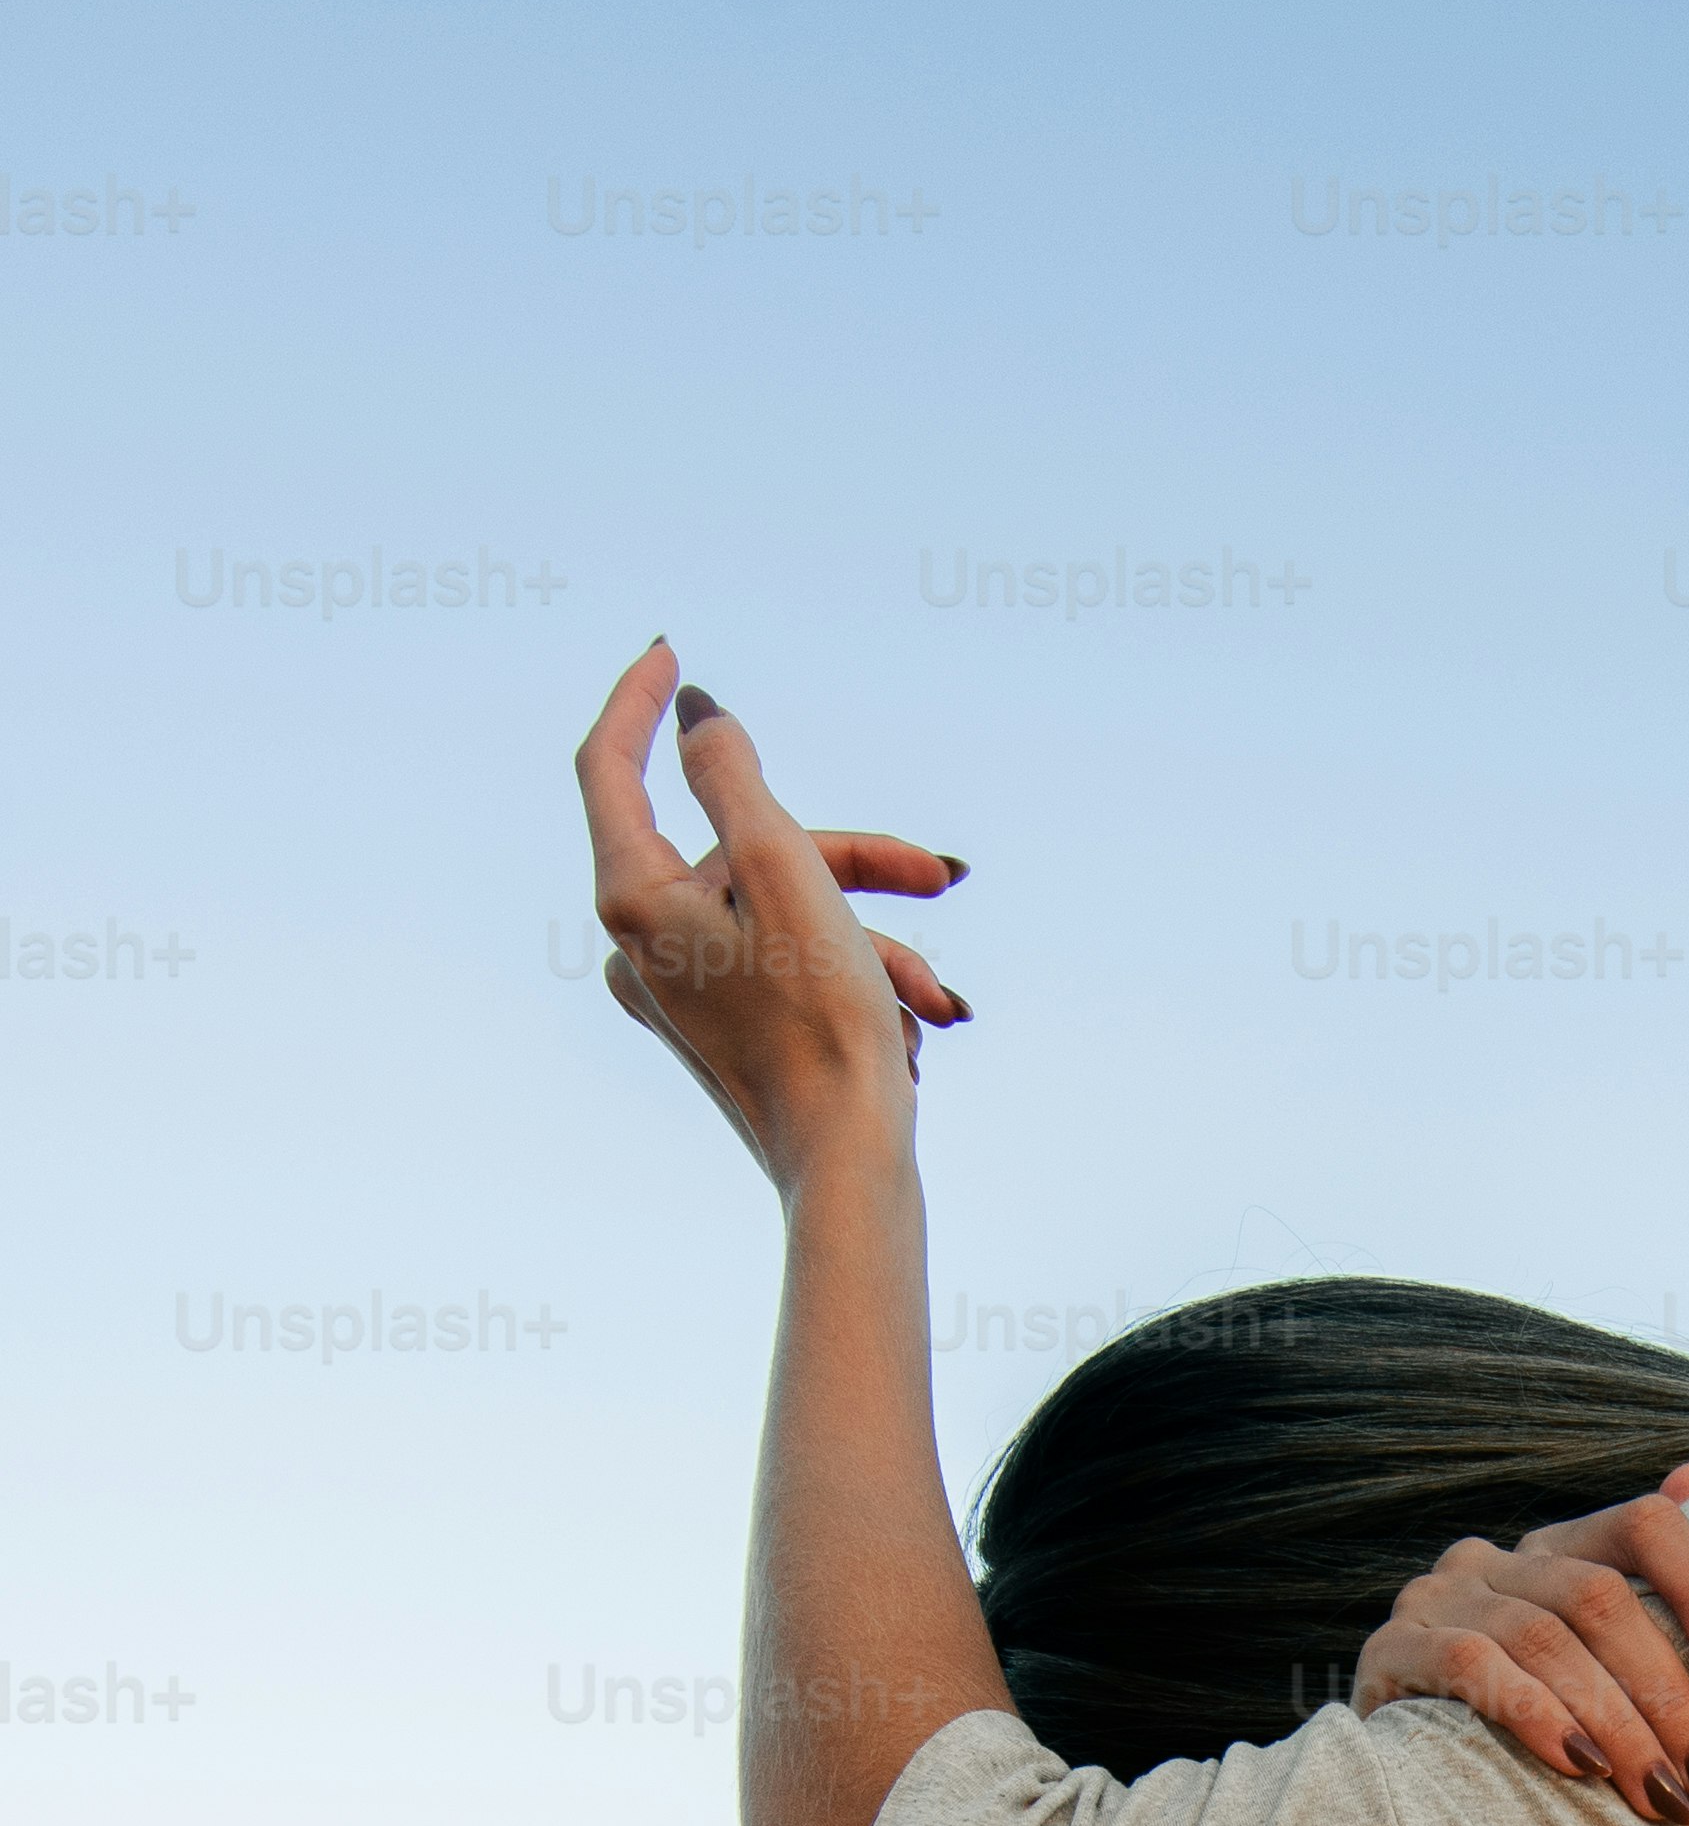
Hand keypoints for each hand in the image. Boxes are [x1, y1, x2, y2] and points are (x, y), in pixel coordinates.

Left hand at [572, 641, 971, 1189]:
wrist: (850, 1172)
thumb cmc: (822, 1028)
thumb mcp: (785, 873)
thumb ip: (733, 779)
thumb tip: (696, 714)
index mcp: (634, 903)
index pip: (612, 768)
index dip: (641, 702)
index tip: (673, 653)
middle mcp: (640, 948)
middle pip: (743, 850)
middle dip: (850, 864)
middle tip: (939, 877)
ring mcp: (680, 993)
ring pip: (783, 909)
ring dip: (873, 938)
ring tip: (938, 998)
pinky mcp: (724, 1027)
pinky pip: (789, 961)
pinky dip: (857, 976)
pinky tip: (915, 1026)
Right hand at [1352, 1458, 1688, 1825]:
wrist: (1398, 1778)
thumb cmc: (1522, 1721)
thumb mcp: (1593, 1652)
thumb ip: (1650, 1567)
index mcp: (1556, 1548)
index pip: (1645, 1525)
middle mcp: (1493, 1558)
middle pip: (1600, 1598)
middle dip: (1666, 1696)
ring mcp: (1435, 1596)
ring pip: (1544, 1639)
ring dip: (1614, 1725)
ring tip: (1659, 1795)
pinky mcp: (1391, 1649)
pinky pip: (1472, 1664)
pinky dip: (1534, 1715)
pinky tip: (1578, 1768)